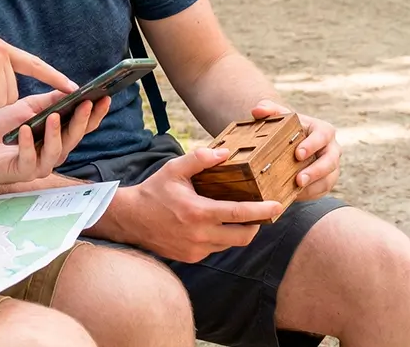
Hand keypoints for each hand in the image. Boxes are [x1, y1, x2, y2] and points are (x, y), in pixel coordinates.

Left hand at [0, 91, 110, 185]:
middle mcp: (54, 153)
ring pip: (56, 151)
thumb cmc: (5, 127)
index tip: (105, 97)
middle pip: (74, 138)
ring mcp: (40, 164)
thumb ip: (49, 101)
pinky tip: (25, 130)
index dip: (95, 114)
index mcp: (58, 137)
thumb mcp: (28, 107)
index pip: (82, 126)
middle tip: (88, 103)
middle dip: (82, 120)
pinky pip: (30, 159)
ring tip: (54, 116)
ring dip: (56, 133)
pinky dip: (28, 144)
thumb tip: (71, 89)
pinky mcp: (23, 172)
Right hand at [110, 148, 282, 262]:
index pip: (240, 214)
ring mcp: (197, 249)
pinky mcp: (192, 257)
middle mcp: (200, 235)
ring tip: (240, 216)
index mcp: (199, 212)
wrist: (131, 218)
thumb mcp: (174, 169)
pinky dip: (221, 237)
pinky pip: (216, 248)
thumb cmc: (154, 191)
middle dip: (257, 225)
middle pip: (244, 236)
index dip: (262, 211)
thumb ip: (199, 159)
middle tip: (262, 212)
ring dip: (239, 231)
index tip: (278, 206)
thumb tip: (224, 153)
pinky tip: (215, 224)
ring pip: (231, 244)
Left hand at [251, 100, 340, 199]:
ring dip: (314, 186)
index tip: (298, 154)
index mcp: (322, 130)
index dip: (312, 145)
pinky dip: (310, 193)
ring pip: (329, 179)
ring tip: (297, 190)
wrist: (288, 141)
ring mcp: (331, 166)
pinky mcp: (327, 180)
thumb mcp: (276, 114)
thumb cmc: (284, 125)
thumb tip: (257, 110)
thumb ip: (267, 108)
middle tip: (299, 179)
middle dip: (316, 171)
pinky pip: (322, 190)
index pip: (322, 136)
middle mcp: (331, 148)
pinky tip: (296, 195)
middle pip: (330, 161)